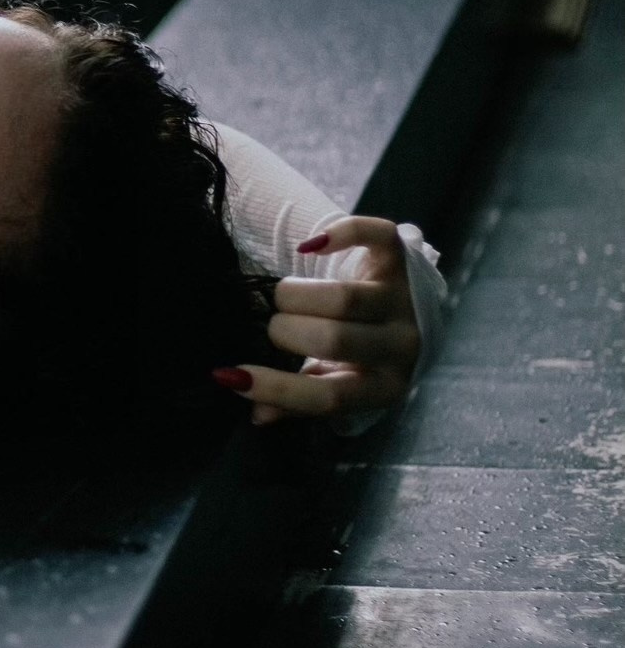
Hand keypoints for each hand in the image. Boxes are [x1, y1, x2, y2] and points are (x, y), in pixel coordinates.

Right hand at [214, 215, 421, 425]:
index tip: (231, 374)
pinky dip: (341, 235)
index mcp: (383, 388)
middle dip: (285, 331)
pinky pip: (376, 237)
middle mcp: (402, 346)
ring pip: (345, 297)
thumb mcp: (336, 385)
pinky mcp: (401, 259)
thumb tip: (256, 413)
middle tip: (271, 326)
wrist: (416, 317)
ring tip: (281, 297)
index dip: (277, 388)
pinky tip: (309, 246)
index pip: (328, 396)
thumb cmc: (362, 357)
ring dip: (296, 294)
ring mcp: (403, 300)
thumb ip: (298, 399)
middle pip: (333, 340)